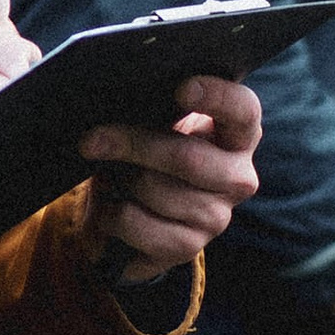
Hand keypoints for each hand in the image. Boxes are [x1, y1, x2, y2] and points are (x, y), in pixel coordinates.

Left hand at [78, 77, 262, 283]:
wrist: (139, 209)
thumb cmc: (153, 149)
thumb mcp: (161, 121)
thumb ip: (159, 107)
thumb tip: (124, 101)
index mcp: (239, 133)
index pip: (243, 111)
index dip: (216, 98)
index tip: (181, 89)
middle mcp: (238, 177)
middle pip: (187, 158)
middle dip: (132, 145)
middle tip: (91, 140)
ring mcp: (218, 215)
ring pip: (154, 190)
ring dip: (119, 180)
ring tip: (111, 176)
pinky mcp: (190, 245)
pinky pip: (138, 225)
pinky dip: (112, 215)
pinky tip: (111, 208)